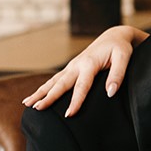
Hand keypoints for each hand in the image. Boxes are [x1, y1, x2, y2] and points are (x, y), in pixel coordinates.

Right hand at [22, 26, 142, 116]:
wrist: (114, 36)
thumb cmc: (120, 48)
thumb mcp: (124, 58)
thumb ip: (118, 75)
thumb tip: (110, 93)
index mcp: (89, 64)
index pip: (81, 87)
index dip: (75, 101)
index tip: (69, 115)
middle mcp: (76, 65)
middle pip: (60, 84)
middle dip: (47, 97)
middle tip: (36, 109)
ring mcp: (72, 66)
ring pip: (53, 81)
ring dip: (39, 92)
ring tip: (26, 104)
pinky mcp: (71, 68)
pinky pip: (55, 79)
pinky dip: (44, 87)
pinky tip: (36, 95)